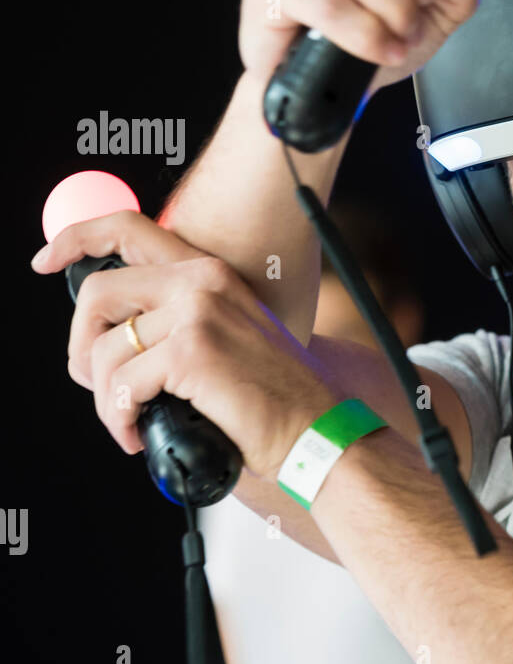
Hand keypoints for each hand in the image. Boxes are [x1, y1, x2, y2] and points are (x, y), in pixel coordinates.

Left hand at [32, 211, 340, 482]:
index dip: (76, 237)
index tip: (46, 260)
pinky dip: (119, 418)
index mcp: (210, 274)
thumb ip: (183, 321)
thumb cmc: (275, 396)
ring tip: (128, 422)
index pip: (130, 229)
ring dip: (104, 398)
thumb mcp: (232, 337)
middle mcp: (202, 283)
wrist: (316, 428)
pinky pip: (121, 386)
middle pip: (99, 294)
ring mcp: (197, 314)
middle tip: (93, 382)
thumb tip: (120, 338)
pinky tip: (138, 434)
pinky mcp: (191, 353)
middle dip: (80, 346)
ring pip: (104, 350)